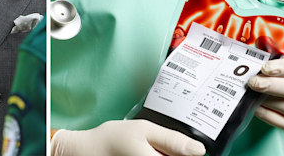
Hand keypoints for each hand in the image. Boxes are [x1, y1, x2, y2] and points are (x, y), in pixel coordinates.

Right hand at [51, 120, 205, 155]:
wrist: (84, 151)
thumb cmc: (111, 139)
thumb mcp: (143, 130)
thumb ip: (172, 139)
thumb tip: (199, 150)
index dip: (186, 154)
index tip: (182, 149)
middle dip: (172, 154)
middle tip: (158, 146)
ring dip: (162, 155)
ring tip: (148, 149)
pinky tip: (143, 153)